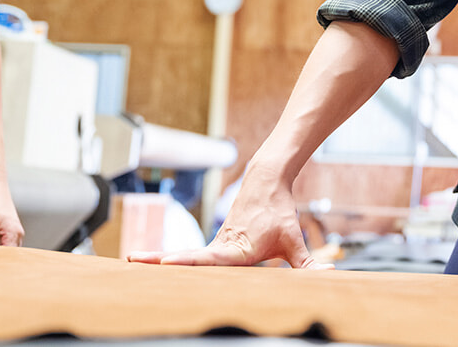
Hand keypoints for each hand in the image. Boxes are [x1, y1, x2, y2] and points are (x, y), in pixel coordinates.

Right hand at [127, 161, 330, 268]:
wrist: (267, 181)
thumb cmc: (280, 212)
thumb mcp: (295, 240)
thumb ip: (308, 264)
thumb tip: (328, 277)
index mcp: (236, 249)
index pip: (209, 258)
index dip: (188, 262)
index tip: (166, 262)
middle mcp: (220, 247)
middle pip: (187, 258)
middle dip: (159, 261)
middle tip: (132, 261)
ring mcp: (214, 245)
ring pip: (185, 256)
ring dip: (157, 259)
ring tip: (130, 262)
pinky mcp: (214, 245)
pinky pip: (190, 256)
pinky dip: (170, 260)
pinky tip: (149, 265)